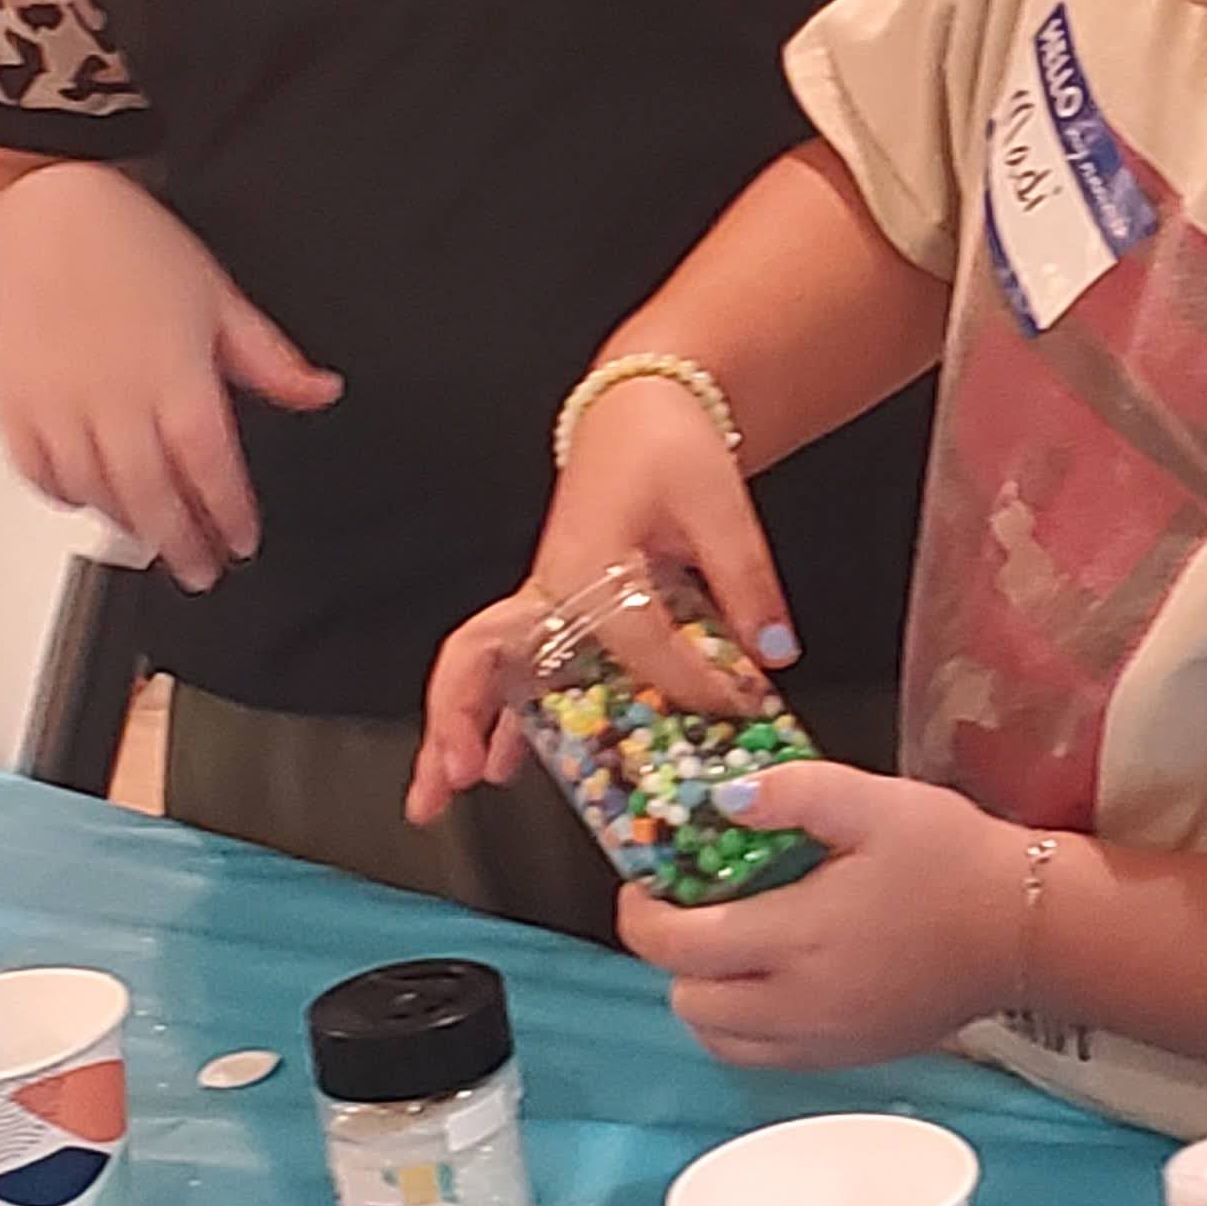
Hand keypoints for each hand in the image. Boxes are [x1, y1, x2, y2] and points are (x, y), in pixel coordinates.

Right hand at [0, 163, 340, 590]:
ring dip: (129, 525)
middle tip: (201, 570)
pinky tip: (94, 501)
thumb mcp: (219, 295)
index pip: (208, 464)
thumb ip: (270, 358)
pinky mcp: (14, 406)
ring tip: (156, 541)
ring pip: (96, 492)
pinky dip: (67, 496)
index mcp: (172, 371)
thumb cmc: (129, 250)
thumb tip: (322, 391)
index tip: (242, 540)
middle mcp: (112, 395)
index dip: (227, 512)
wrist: (37, 218)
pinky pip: (39, 473)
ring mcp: (57, 405)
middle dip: (181, 543)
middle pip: (151, 495)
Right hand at [407, 373, 794, 827]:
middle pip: (481, 655)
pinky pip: (521, 673)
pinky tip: (498, 766)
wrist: (640, 408)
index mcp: (586, 559)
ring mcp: (545, 601)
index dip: (687, 680)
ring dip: (459, 731)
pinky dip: (505, 720)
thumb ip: (746, 582)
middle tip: (451, 781)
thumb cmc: (667, 444)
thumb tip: (770, 654)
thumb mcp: (720, 503)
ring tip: (436, 797)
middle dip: (459, 718)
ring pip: (483, 671)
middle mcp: (550, 587)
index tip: (731, 705)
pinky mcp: (555, 612)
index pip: (634, 642)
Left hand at [616, 759, 1030, 1069]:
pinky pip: (764, 1056)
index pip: (678, 948)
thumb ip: (792, 792)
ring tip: (731, 944)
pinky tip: (772, 977)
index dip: (643, 917)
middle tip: (692, 908)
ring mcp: (824, 1040)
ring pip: (719, 1040)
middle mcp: (799, 1004)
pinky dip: (745, 1025)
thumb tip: (721, 798)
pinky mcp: (848, 1058)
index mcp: (798, 937)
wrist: (1028, 929)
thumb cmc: (954, 860)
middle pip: (688, 1002)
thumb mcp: (875, 801)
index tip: (645, 883)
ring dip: (707, 995)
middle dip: (674, 955)